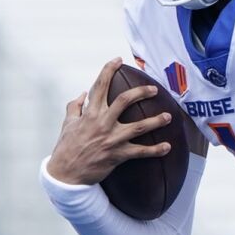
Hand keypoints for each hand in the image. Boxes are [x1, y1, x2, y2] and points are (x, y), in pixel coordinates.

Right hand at [44, 57, 172, 185]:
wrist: (66, 174)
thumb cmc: (66, 148)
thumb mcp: (67, 124)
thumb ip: (74, 107)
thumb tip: (81, 95)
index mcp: (90, 113)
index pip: (99, 86)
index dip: (109, 70)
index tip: (118, 60)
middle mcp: (102, 123)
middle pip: (125, 100)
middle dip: (141, 92)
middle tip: (154, 90)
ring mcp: (112, 139)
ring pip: (139, 127)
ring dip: (156, 121)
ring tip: (168, 116)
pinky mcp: (118, 155)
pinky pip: (141, 152)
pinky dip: (155, 150)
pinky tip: (167, 147)